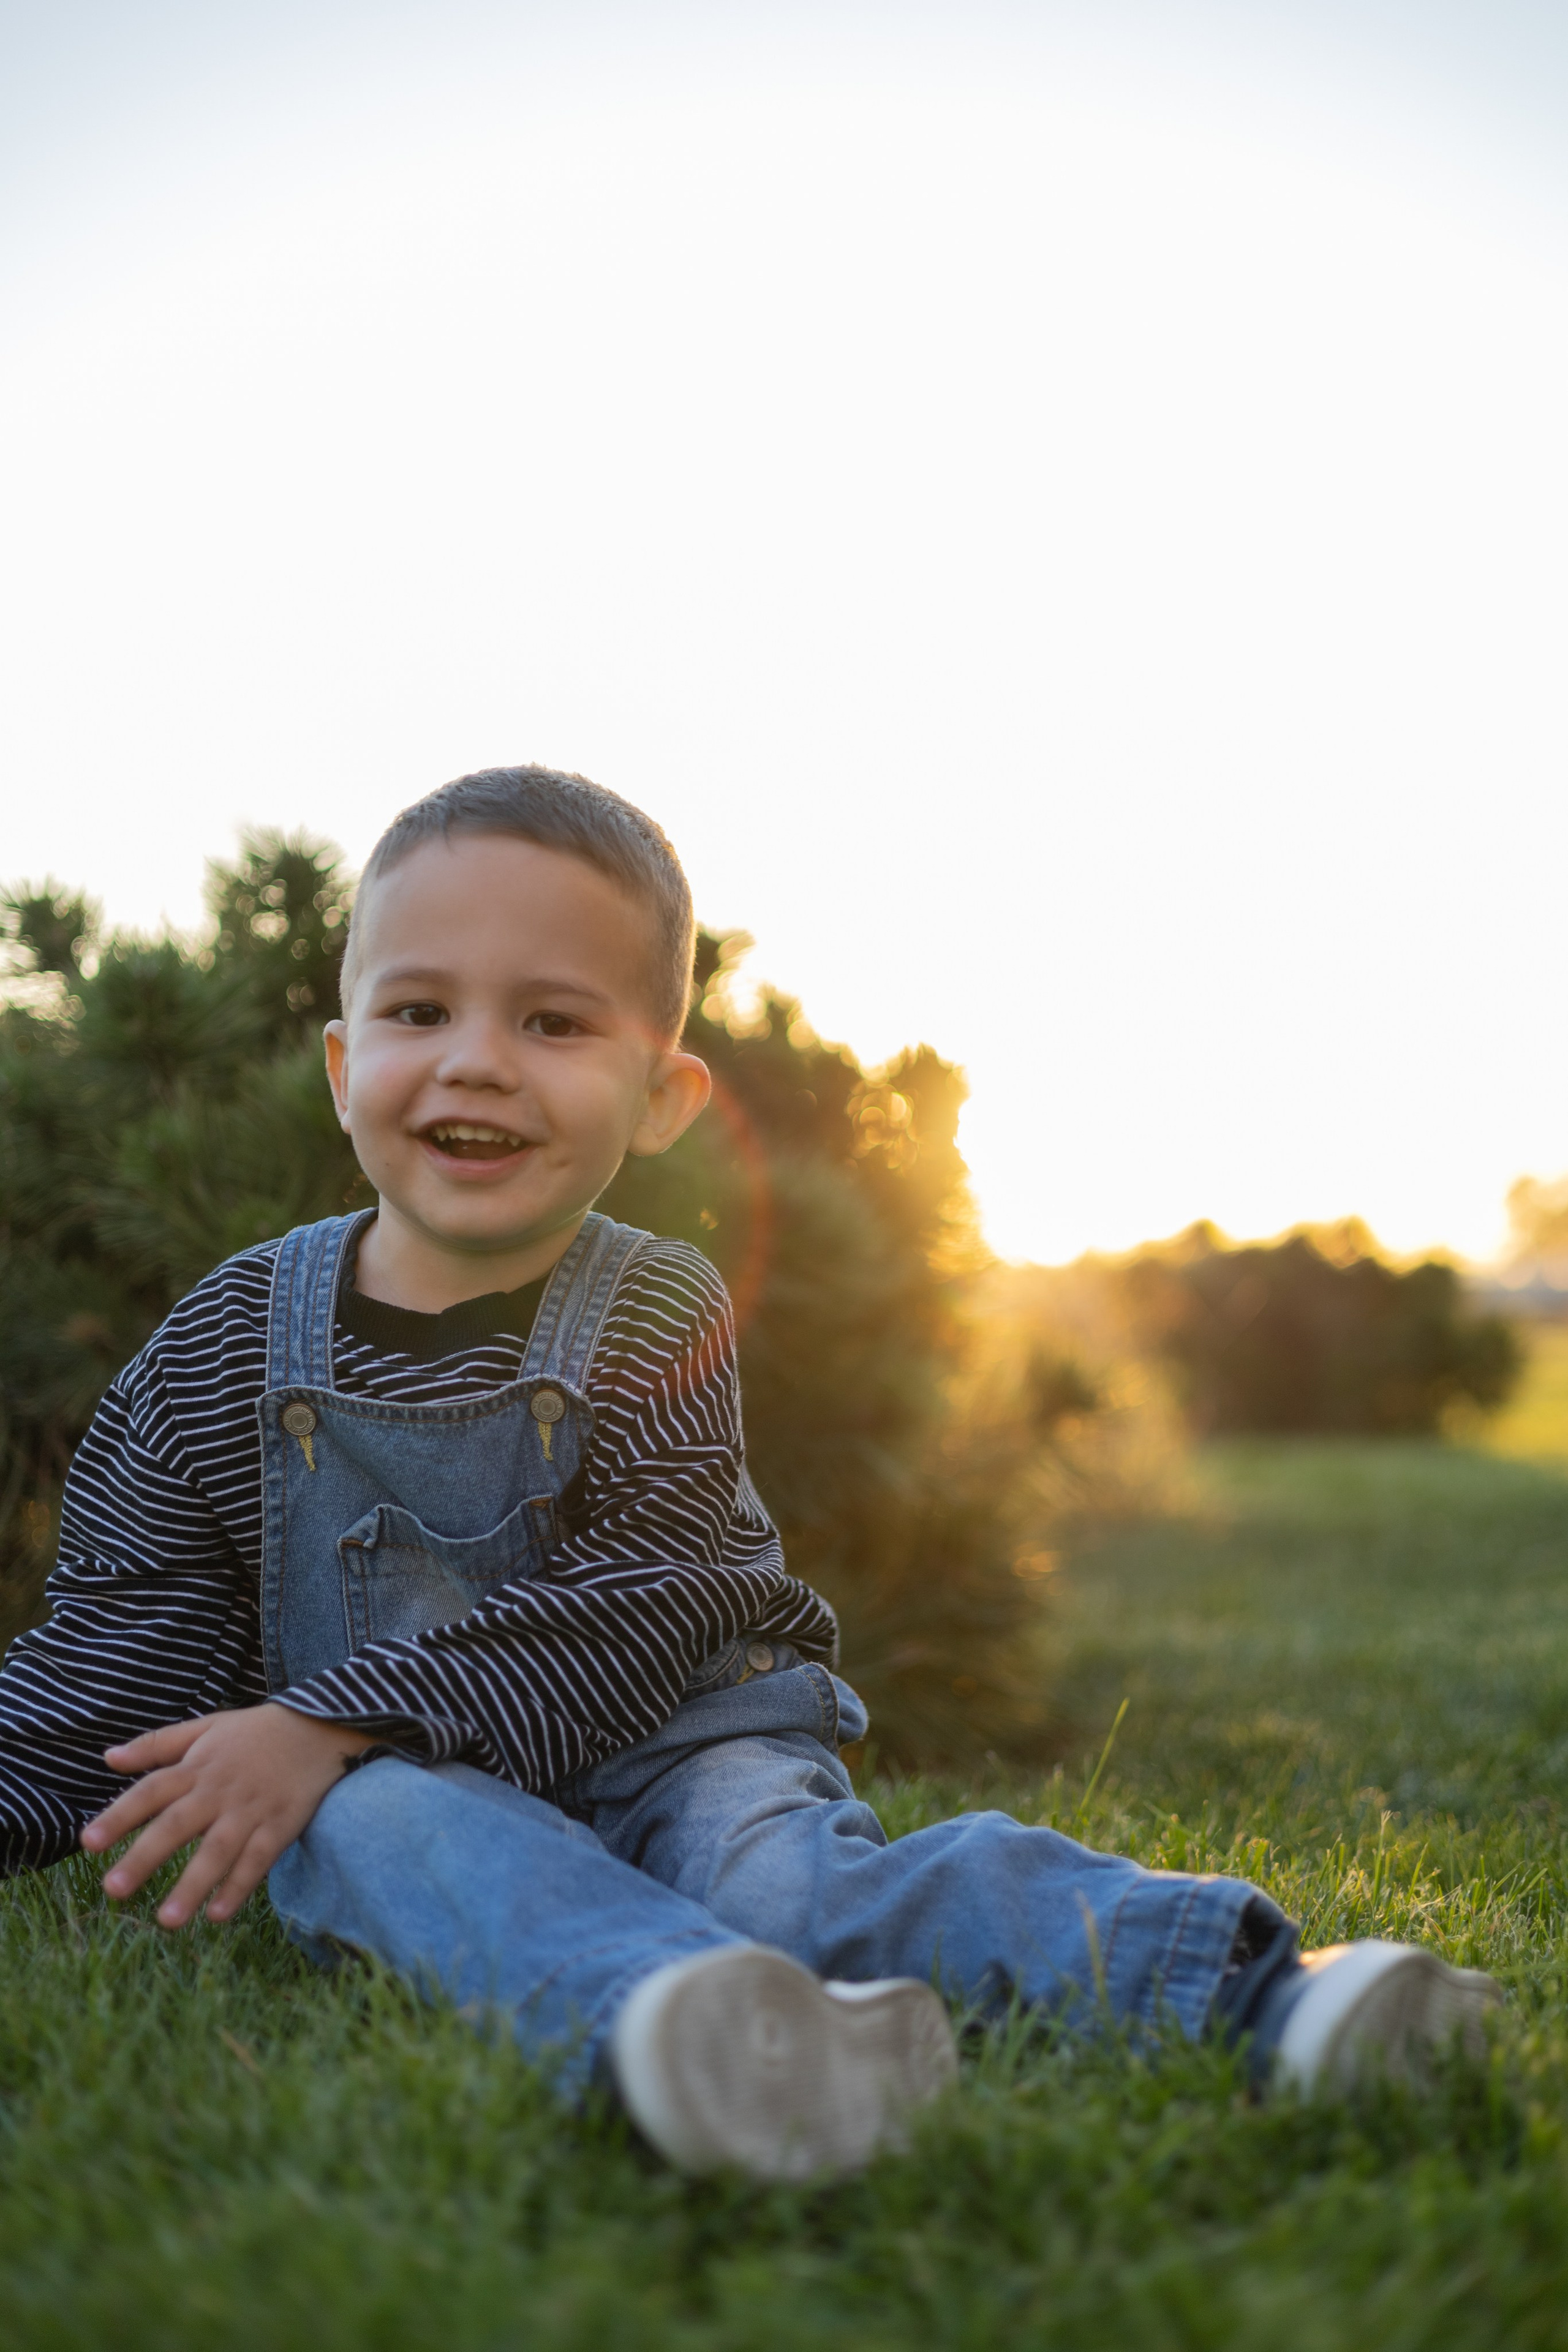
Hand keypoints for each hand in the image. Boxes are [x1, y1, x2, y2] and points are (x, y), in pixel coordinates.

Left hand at [81, 1704, 374, 1927]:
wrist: (322, 1727)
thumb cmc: (256, 1732)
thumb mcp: (207, 1726)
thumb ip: (157, 1744)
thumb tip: (109, 1758)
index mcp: (198, 1766)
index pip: (151, 1791)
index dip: (120, 1816)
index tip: (89, 1844)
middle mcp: (220, 1790)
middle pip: (177, 1825)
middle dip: (144, 1858)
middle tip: (113, 1891)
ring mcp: (251, 1810)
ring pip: (217, 1851)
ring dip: (192, 1885)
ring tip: (166, 1920)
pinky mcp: (280, 1826)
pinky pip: (258, 1860)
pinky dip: (239, 1886)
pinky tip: (218, 1914)